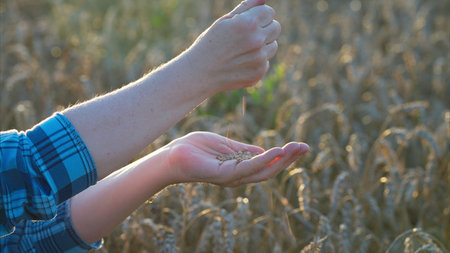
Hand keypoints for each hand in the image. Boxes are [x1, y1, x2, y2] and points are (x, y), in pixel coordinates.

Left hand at [165, 132, 308, 186]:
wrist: (172, 155)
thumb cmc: (196, 149)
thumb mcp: (225, 147)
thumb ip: (243, 151)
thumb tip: (263, 152)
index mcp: (240, 168)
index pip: (268, 165)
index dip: (285, 157)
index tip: (300, 146)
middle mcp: (239, 176)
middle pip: (270, 171)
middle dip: (289, 160)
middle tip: (306, 147)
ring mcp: (231, 177)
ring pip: (263, 172)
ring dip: (281, 160)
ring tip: (297, 148)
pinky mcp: (223, 175)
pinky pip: (247, 168)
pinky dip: (263, 160)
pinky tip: (276, 151)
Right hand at [183, 0, 280, 92]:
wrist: (199, 74)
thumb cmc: (210, 44)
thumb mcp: (224, 21)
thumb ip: (246, 7)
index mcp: (248, 23)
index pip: (269, 12)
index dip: (258, 15)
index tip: (247, 22)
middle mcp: (257, 40)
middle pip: (276, 27)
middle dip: (264, 29)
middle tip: (246, 36)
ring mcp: (259, 58)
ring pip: (273, 45)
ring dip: (263, 46)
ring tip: (242, 50)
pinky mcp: (259, 73)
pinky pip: (266, 61)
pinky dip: (257, 61)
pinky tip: (240, 63)